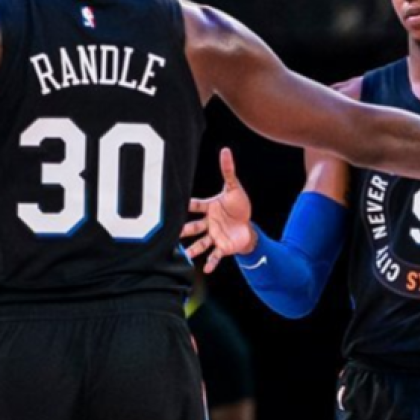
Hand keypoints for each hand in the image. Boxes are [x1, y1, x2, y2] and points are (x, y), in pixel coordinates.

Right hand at [180, 148, 255, 272]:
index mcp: (209, 207)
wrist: (247, 226)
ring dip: (193, 249)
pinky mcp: (223, 247)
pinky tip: (206, 269)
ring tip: (185, 255)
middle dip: (183, 230)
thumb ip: (228, 170)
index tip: (176, 204)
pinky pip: (215, 255)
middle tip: (171, 233)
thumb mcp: (234, 187)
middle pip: (193, 226)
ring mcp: (214, 236)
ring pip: (200, 243)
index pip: (195, 205)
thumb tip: (225, 150)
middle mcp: (208, 223)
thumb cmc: (238, 206)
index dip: (187, 205)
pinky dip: (211, 262)